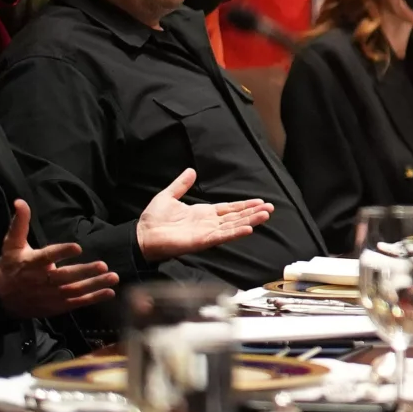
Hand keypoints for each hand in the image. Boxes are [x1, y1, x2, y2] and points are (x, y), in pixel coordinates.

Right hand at [0, 199, 114, 317]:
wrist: (1, 299)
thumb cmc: (10, 266)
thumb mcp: (11, 244)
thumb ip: (20, 223)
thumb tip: (20, 200)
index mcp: (31, 263)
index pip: (47, 256)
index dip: (62, 252)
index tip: (78, 247)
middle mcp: (41, 280)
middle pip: (64, 276)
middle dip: (84, 271)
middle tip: (103, 265)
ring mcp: (49, 295)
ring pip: (74, 291)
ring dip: (95, 285)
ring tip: (113, 277)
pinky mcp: (55, 306)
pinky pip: (76, 303)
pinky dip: (93, 299)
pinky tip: (109, 292)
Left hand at [133, 168, 274, 260]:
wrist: (142, 235)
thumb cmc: (153, 219)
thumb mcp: (168, 196)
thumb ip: (181, 185)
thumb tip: (191, 170)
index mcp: (203, 213)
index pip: (229, 209)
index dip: (244, 205)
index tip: (260, 201)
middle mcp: (208, 224)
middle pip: (236, 217)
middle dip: (253, 212)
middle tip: (270, 208)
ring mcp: (207, 233)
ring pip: (233, 226)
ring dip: (250, 220)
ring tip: (266, 215)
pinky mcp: (202, 241)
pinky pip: (222, 236)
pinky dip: (235, 232)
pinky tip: (249, 228)